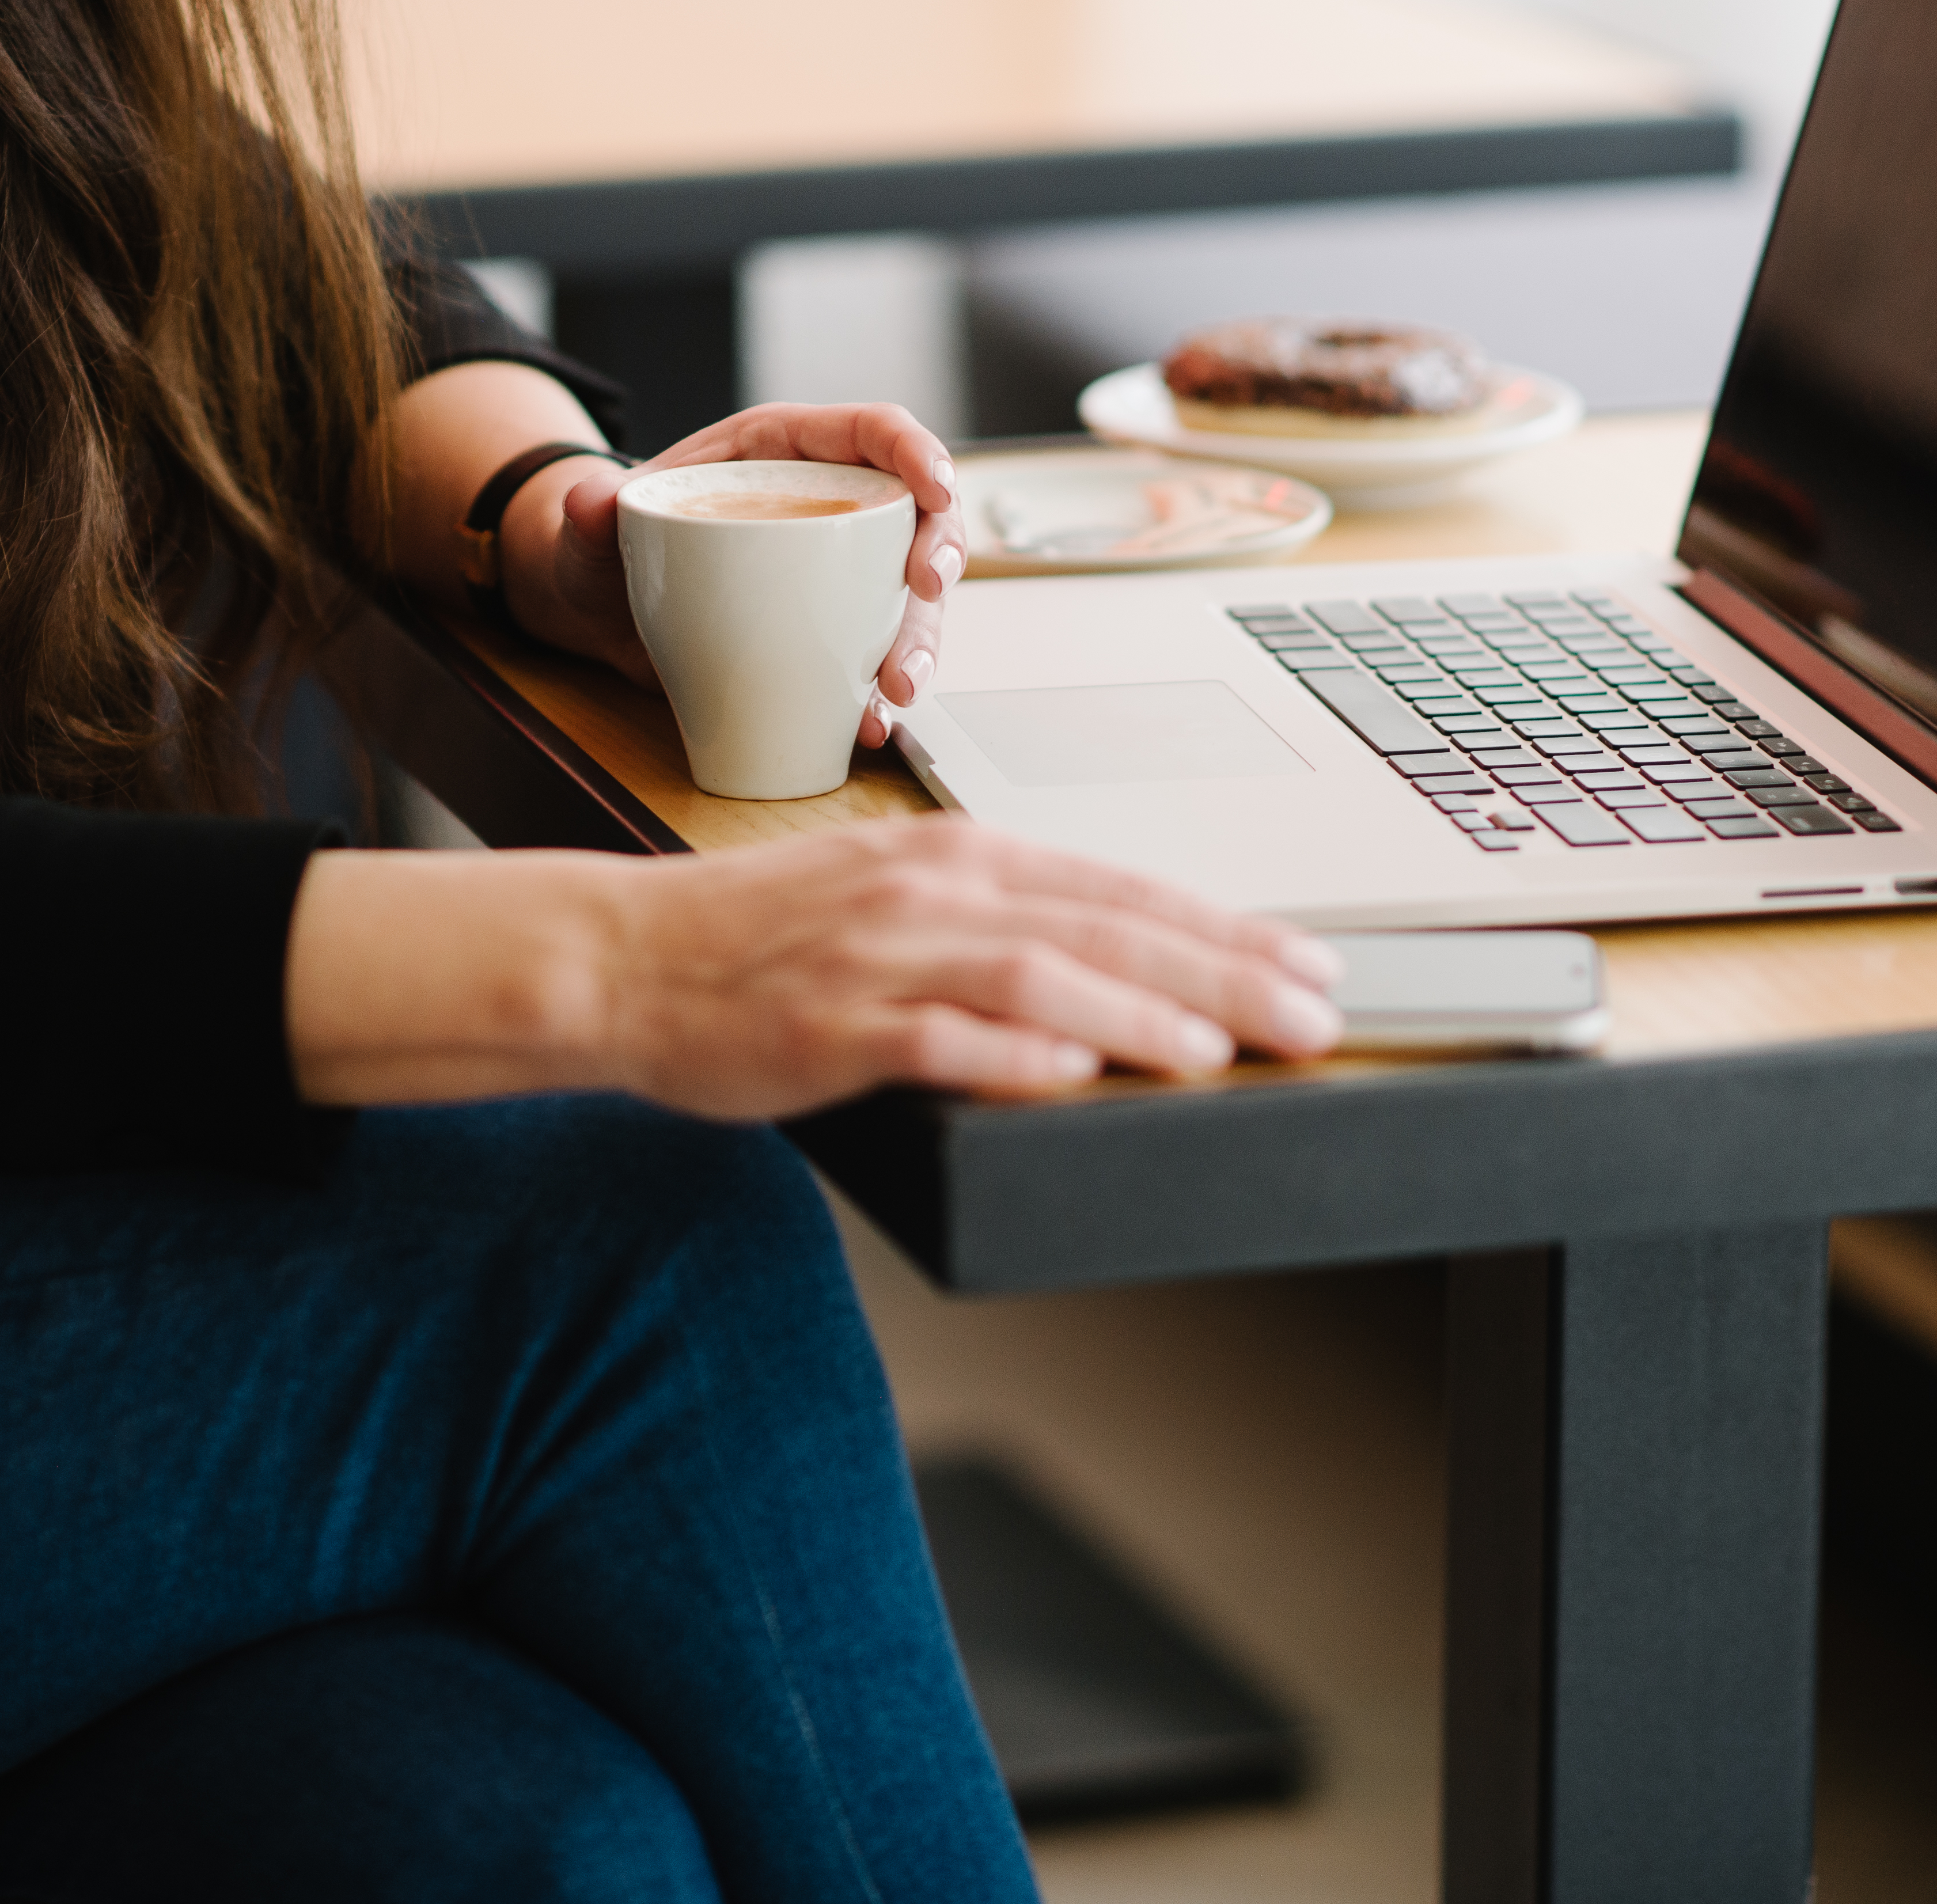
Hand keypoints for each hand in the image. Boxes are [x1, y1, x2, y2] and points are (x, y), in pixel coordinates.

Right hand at [286, 818, 1347, 1114]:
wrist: (622, 957)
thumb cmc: (757, 942)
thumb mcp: (891, 905)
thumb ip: (994, 930)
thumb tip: (1108, 971)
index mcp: (955, 860)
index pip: (1119, 891)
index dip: (1226, 929)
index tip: (1309, 963)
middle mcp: (930, 893)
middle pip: (1104, 929)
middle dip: (1224, 972)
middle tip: (1314, 1013)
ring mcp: (880, 957)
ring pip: (1037, 979)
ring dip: (1139, 1013)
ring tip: (1222, 1049)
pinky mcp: (830, 1024)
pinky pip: (936, 1039)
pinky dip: (1011, 1057)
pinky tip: (1072, 1076)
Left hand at [528, 403, 963, 745]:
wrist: (605, 609)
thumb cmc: (616, 545)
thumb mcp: (596, 523)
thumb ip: (589, 510)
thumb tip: (587, 502)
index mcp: (783, 450)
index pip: (871, 431)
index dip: (917, 452)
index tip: (937, 489)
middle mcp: (825, 505)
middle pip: (915, 514)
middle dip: (938, 553)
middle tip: (925, 593)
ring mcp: (837, 572)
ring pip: (909, 596)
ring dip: (919, 640)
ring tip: (897, 688)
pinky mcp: (831, 630)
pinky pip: (876, 654)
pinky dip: (880, 692)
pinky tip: (870, 722)